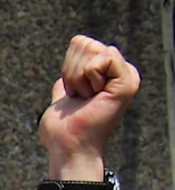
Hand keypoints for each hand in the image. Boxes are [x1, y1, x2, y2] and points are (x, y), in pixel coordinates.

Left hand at [44, 36, 139, 172]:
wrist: (69, 147)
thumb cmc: (63, 131)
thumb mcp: (62, 101)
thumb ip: (66, 88)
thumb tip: (61, 82)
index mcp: (106, 73)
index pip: (80, 42)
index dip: (67, 67)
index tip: (73, 93)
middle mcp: (119, 71)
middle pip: (85, 43)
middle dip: (71, 72)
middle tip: (79, 97)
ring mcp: (125, 76)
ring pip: (92, 51)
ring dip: (78, 78)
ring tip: (85, 99)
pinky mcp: (127, 82)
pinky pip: (102, 59)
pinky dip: (88, 78)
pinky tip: (92, 97)